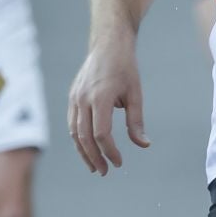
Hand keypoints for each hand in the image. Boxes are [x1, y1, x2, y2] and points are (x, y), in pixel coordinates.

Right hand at [68, 38, 149, 174]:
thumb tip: (143, 145)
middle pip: (84, 137)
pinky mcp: (72, 97)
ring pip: (74, 132)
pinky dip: (78, 139)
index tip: (119, 162)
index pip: (102, 134)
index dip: (110, 152)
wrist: (108, 44)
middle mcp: (83, 98)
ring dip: (83, 152)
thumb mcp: (136, 94)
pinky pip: (72, 123)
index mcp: (100, 97)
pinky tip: (88, 148)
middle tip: (104, 172)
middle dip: (94, 158)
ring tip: (94, 166)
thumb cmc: (125, 68)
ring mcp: (75, 97)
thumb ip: (136, 121)